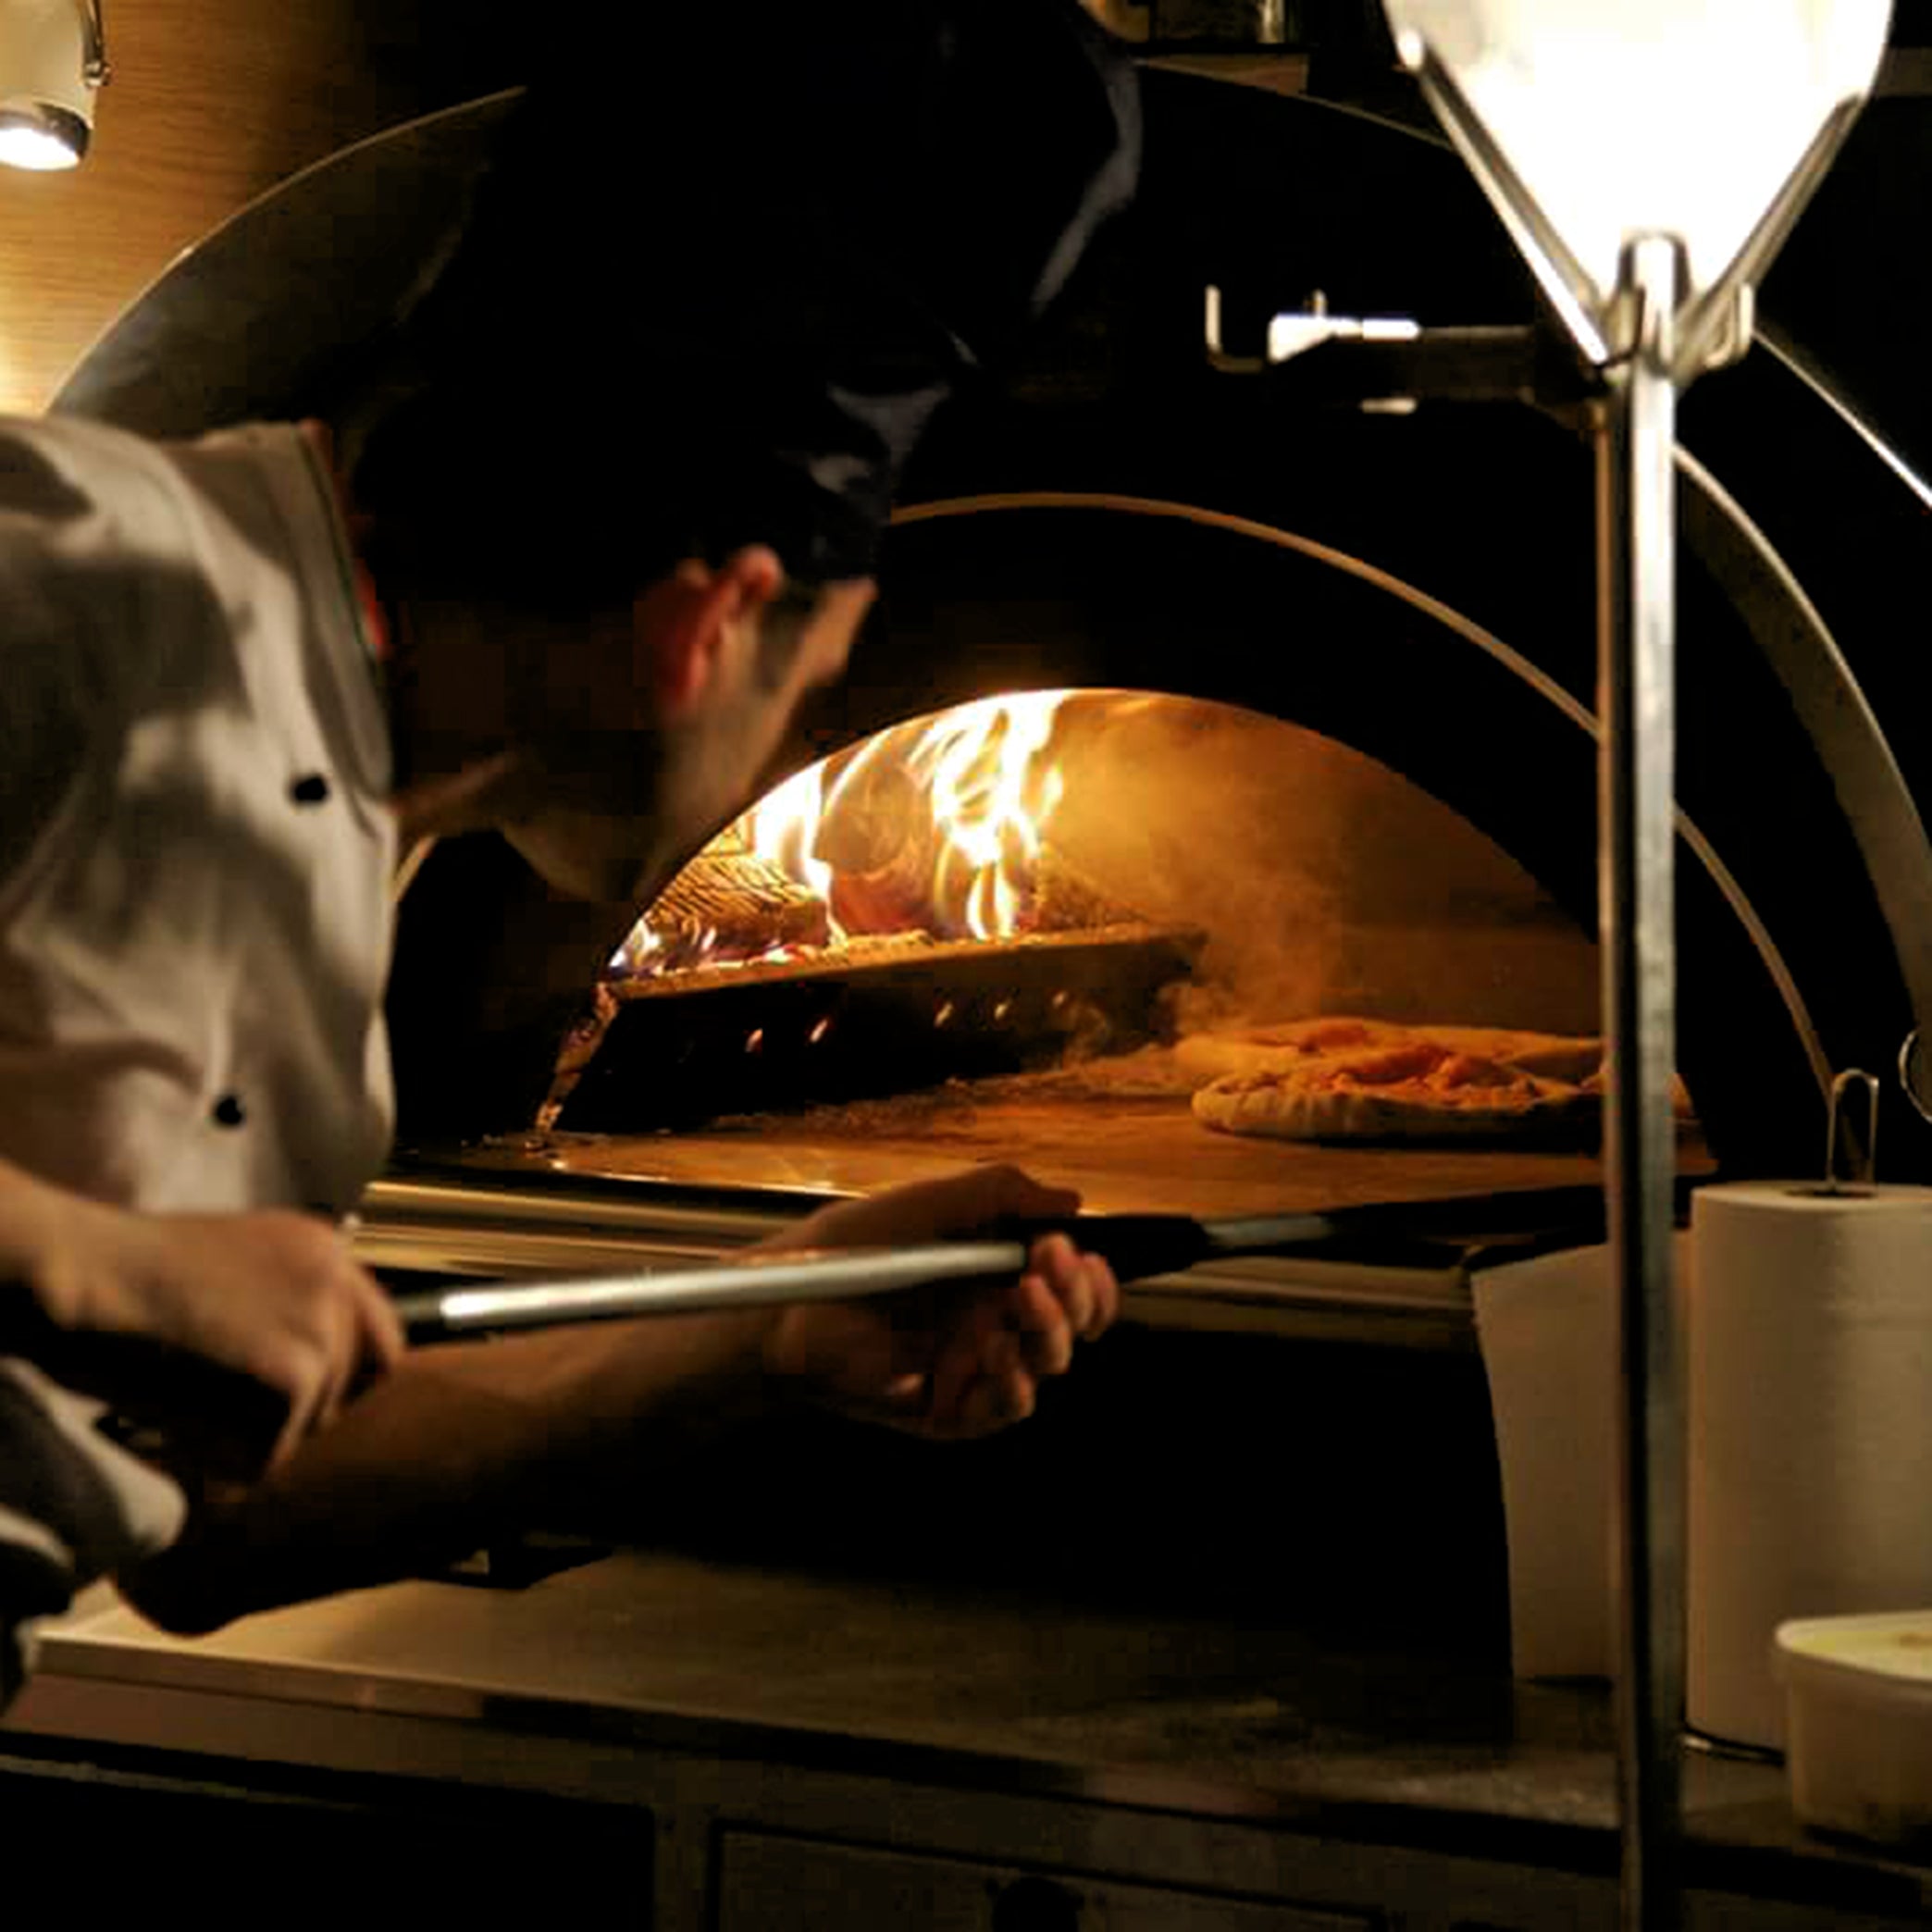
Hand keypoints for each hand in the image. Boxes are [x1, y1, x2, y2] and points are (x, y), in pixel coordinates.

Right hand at [24, 1199, 404, 1476]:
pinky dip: (221, 1458)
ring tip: (188, 1396)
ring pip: (307, 1426)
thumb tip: (319, 1372)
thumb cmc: (133, 1275)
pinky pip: (267, 1456)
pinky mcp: (293, 1386)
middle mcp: (339, 1290)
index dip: (343, 1377)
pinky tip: (179, 1416)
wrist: (88, 1276)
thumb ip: (291, 1303)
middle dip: (304, 1410)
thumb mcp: (240, 1262)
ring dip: (252, 1433)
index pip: (378, 1337)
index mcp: (328, 1252)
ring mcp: (322, 1335)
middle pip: (352, 1386)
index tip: (300, 1398)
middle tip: (236, 1409)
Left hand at [760, 1164, 1119, 1438]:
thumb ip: (999, 1194)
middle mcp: (995, 1322)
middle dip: (1077, 1298)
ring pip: (1048, 1365)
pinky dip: (1015, 1384)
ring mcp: (975, 1368)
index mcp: (997, 1274)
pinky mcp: (950, 1410)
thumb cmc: (850, 1249)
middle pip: (1073, 1325)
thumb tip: (1072, 1201)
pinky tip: (999, 1354)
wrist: (784, 1306)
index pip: (1071, 1283)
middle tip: (1047, 1270)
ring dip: (1049, 1334)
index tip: (1074, 1250)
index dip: (1087, 1274)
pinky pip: (1004, 1408)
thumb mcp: (929, 1205)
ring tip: (1021, 1301)